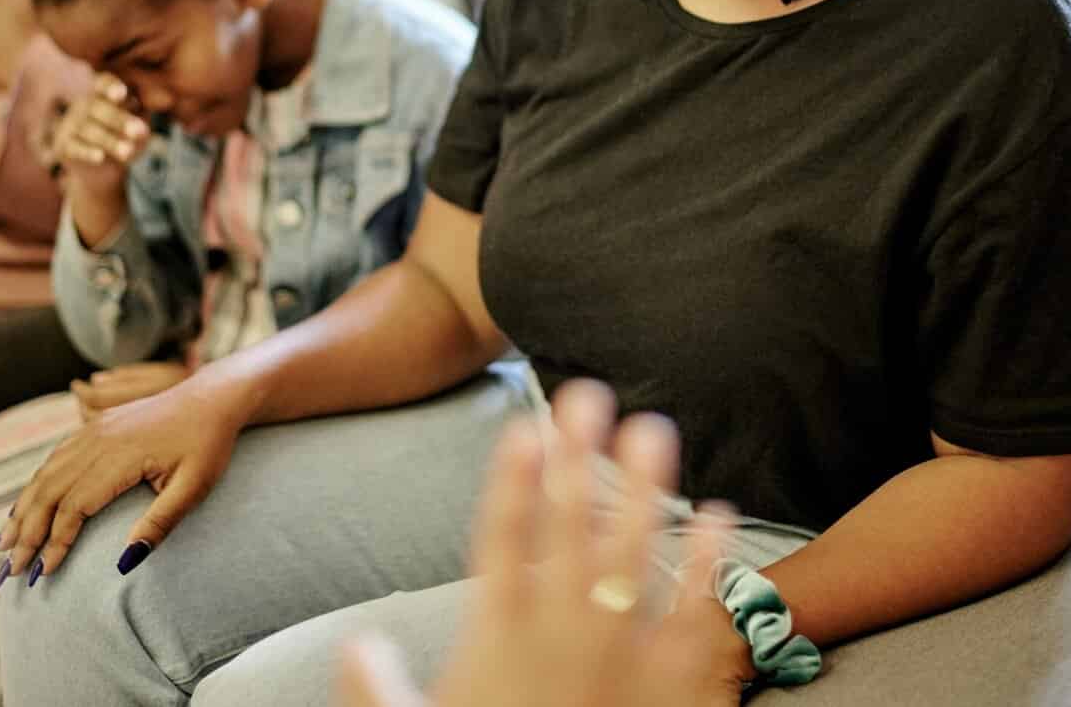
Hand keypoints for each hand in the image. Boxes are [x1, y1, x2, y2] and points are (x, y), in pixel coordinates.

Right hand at [0, 367, 250, 579]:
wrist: (212, 397)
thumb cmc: (208, 444)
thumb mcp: (195, 487)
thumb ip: (160, 523)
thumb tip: (126, 561)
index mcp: (120, 456)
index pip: (75, 506)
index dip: (55, 542)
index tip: (43, 573)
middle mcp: (98, 440)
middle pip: (49, 492)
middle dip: (27, 533)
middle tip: (10, 570)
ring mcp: (93, 430)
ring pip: (46, 474)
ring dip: (23, 510)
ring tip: (3, 545)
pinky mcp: (95, 426)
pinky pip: (55, 458)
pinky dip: (35, 485)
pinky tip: (25, 505)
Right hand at [56, 74, 151, 245]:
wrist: (104, 177)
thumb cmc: (125, 145)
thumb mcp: (137, 134)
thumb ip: (141, 126)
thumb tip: (148, 127)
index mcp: (100, 97)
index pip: (102, 85)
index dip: (110, 86)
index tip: (124, 93)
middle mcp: (81, 108)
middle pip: (99, 110)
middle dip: (121, 121)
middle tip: (141, 133)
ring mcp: (69, 127)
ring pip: (90, 131)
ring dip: (111, 141)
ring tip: (131, 153)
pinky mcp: (62, 148)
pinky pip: (74, 149)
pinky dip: (87, 153)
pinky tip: (99, 158)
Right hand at [339, 380, 747, 706]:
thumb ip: (378, 692)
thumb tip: (352, 643)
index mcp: (496, 639)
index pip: (501, 539)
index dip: (512, 479)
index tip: (523, 428)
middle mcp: (560, 635)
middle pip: (568, 526)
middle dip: (577, 457)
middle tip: (588, 394)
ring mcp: (621, 658)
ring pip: (633, 555)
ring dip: (644, 488)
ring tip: (653, 429)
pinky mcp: (674, 690)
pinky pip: (697, 618)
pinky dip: (709, 568)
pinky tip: (719, 519)